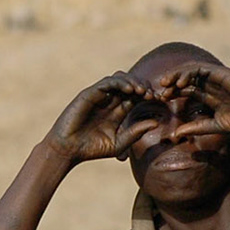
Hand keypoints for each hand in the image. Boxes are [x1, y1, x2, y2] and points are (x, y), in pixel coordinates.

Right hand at [45, 73, 160, 162]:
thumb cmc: (92, 149)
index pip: (137, 96)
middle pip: (131, 84)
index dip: (149, 95)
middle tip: (153, 95)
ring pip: (120, 78)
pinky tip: (130, 90)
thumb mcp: (119, 143)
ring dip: (134, 82)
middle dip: (144, 87)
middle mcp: (110, 100)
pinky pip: (107, 82)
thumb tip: (155, 123)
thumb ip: (136, 133)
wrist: (68, 150)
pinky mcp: (90, 94)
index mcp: (118, 110)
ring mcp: (100, 95)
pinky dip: (120, 83)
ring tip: (143, 92)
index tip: (161, 100)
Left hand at [152, 62, 229, 137]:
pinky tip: (180, 82)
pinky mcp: (220, 72)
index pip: (185, 92)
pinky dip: (188, 73)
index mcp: (208, 97)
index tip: (160, 102)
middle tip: (158, 93)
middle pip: (184, 80)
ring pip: (189, 72)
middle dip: (170, 85)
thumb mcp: (216, 126)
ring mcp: (214, 78)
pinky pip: (200, 69)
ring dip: (175, 76)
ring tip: (164, 84)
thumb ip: (198, 127)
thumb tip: (177, 134)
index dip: (172, 95)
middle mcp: (209, 85)